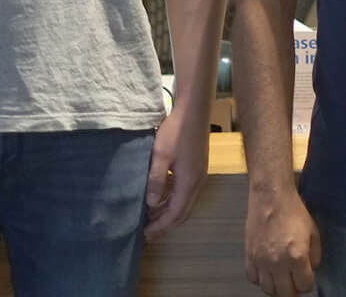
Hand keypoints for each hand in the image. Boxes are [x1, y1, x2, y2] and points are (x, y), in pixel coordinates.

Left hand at [144, 107, 210, 238]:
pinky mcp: (198, 167)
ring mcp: (200, 174)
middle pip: (183, 212)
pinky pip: (186, 192)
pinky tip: (161, 195)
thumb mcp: (160, 156)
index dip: (161, 226)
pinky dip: (174, 199)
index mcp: (189, 182)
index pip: (176, 214)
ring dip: (170, 211)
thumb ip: (156, 181)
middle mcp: (198, 182)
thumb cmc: (176, 132)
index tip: (145, 234)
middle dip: (166, 224)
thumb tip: (152, 204)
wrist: (194, 110)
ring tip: (151, 215)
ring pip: (185, 202)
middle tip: (148, 231)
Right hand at [244, 188, 321, 295]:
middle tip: (295, 282)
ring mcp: (261, 261)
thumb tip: (311, 270)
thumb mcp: (313, 231)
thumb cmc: (293, 211)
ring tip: (282, 279)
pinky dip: (260, 279)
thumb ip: (315, 255)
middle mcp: (277, 263)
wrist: (271, 197)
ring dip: (277, 287)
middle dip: (293, 290)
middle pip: (285, 293)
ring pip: (268, 289)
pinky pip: (253, 278)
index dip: (308, 284)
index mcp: (297, 257)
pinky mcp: (249, 256)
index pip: (304, 286)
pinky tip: (267, 271)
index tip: (307, 278)